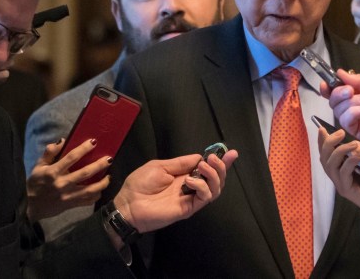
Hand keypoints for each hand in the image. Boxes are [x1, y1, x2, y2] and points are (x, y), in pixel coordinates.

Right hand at [26, 138, 110, 221]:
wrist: (29, 206)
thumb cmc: (35, 183)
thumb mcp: (39, 166)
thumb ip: (50, 153)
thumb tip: (63, 140)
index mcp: (53, 172)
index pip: (71, 157)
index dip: (83, 149)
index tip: (94, 142)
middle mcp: (62, 183)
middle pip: (85, 173)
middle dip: (99, 165)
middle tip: (109, 159)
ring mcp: (68, 196)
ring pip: (89, 190)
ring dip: (102, 183)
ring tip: (109, 176)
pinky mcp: (71, 205)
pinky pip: (87, 201)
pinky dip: (96, 196)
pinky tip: (101, 190)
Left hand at [113, 149, 238, 233]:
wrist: (129, 204)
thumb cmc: (140, 184)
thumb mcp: (160, 166)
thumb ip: (181, 163)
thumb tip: (200, 156)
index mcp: (184, 175)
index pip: (207, 168)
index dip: (221, 161)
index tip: (231, 153)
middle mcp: (191, 186)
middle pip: (216, 178)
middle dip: (221, 167)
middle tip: (214, 159)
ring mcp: (191, 198)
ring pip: (215, 188)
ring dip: (213, 175)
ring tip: (202, 167)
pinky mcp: (189, 208)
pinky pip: (205, 197)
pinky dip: (202, 186)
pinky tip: (190, 181)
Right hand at [318, 127, 359, 210]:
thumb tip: (352, 142)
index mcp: (343, 173)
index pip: (327, 157)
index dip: (323, 143)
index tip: (322, 129)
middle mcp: (339, 180)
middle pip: (324, 160)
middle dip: (328, 143)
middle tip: (340, 133)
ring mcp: (343, 186)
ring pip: (331, 166)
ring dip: (340, 151)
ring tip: (353, 143)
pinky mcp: (349, 191)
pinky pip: (344, 173)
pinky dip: (350, 161)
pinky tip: (359, 154)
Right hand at [322, 70, 359, 149]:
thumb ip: (359, 79)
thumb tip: (340, 73)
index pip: (338, 90)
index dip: (329, 87)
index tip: (325, 83)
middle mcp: (355, 105)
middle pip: (334, 101)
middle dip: (338, 93)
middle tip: (351, 90)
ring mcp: (357, 119)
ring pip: (338, 110)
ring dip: (350, 102)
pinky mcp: (359, 131)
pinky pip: (346, 122)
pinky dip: (352, 113)